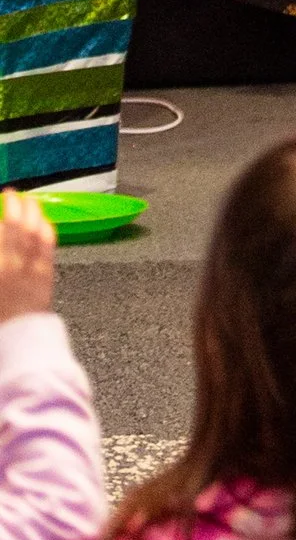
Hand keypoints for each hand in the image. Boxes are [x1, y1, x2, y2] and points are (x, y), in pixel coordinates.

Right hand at [0, 193, 56, 326]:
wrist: (17, 346)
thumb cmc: (1, 322)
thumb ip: (3, 259)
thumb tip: (4, 247)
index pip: (1, 239)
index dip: (1, 224)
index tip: (1, 202)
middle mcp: (9, 269)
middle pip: (11, 233)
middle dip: (12, 210)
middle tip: (11, 193)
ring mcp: (29, 273)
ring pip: (31, 238)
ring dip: (31, 216)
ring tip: (30, 200)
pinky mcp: (45, 280)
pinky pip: (47, 253)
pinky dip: (45, 235)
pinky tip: (46, 223)